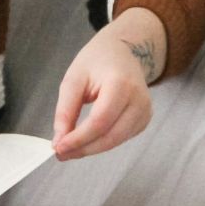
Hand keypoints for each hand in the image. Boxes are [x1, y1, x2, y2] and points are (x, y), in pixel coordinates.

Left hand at [50, 8, 164, 160]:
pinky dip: (102, 143)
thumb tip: (60, 141)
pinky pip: (121, 138)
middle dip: (84, 148)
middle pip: (111, 136)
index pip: (100, 121)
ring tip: (70, 149)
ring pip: (116, 141)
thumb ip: (66, 110)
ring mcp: (145, 111)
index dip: (79, 139)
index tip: (59, 147)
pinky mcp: (144, 119)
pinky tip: (88, 139)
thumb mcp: (74, 79)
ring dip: (91, 148)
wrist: (122, 52)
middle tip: (61, 153)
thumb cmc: (97, 61)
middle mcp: (139, 99)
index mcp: (121, 83)